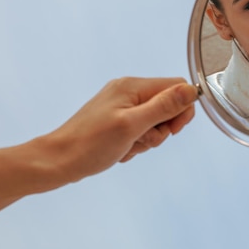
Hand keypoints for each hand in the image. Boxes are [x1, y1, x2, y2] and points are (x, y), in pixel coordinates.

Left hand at [46, 77, 197, 182]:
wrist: (58, 162)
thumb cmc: (89, 145)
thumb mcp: (132, 125)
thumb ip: (163, 106)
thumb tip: (191, 90)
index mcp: (133, 86)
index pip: (176, 87)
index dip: (181, 109)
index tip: (172, 130)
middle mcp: (129, 91)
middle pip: (168, 105)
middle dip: (162, 128)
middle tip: (143, 139)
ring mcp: (123, 106)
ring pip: (156, 121)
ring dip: (148, 138)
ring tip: (129, 145)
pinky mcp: (118, 120)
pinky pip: (142, 130)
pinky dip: (137, 142)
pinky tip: (122, 149)